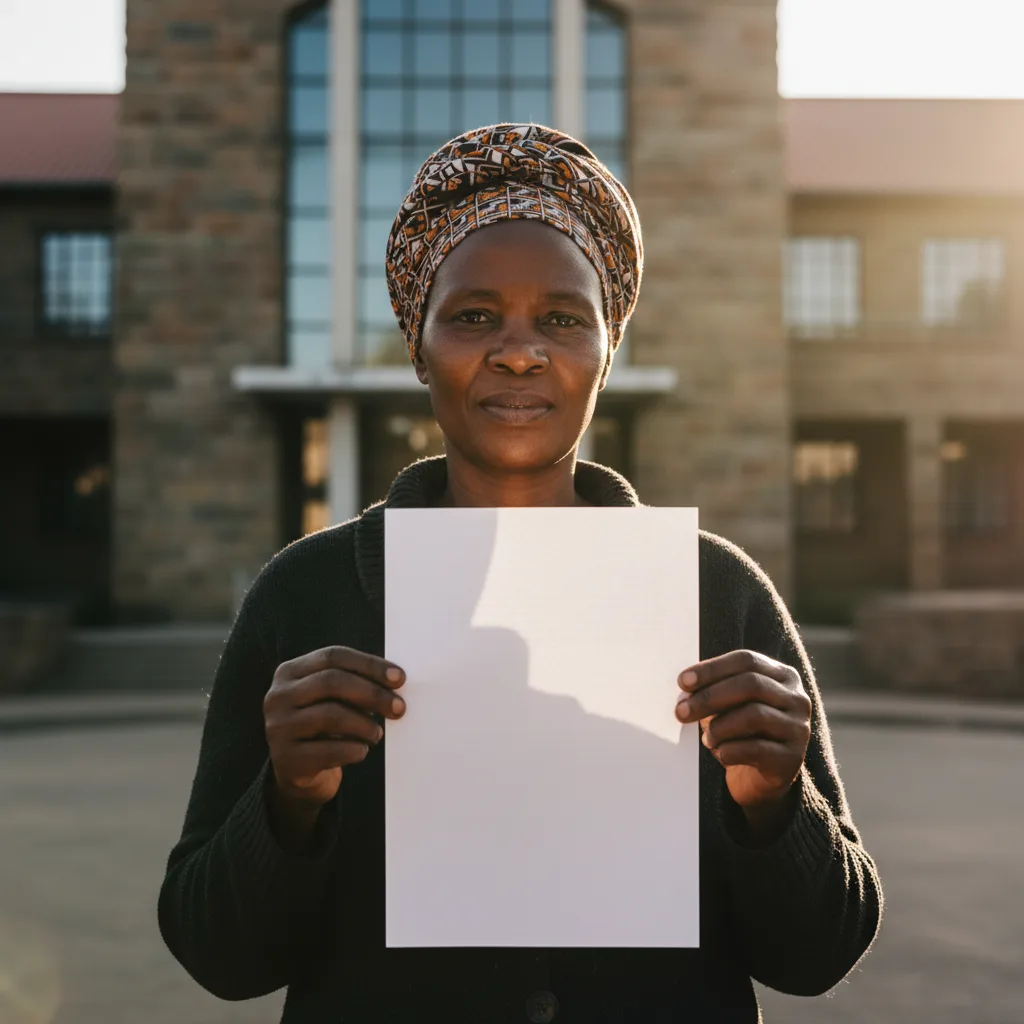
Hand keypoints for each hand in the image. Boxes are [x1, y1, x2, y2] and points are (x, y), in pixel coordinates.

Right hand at [264, 646, 405, 813]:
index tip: (399, 678)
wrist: (297, 769)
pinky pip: (328, 751)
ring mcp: (278, 728)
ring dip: (364, 724)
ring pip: (331, 715)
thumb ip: (353, 683)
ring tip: (378, 733)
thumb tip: (395, 680)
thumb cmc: (323, 725)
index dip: (369, 664)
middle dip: (372, 693)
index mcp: (289, 672)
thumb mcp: (330, 698)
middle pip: (331, 682)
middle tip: (399, 707)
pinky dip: (353, 749)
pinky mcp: (285, 759)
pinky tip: (362, 750)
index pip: (333, 656)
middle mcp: (277, 696)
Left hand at [675, 650, 810, 819]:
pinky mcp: (793, 758)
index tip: (683, 682)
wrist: (760, 779)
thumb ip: (714, 691)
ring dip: (719, 727)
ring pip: (754, 715)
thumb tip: (686, 692)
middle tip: (681, 712)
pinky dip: (729, 750)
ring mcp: (799, 728)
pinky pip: (756, 748)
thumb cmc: (740, 733)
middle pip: (751, 684)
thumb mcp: (730, 706)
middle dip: (709, 697)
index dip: (712, 668)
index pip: (746, 660)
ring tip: (706, 738)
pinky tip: (720, 754)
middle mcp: (797, 698)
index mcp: (782, 676)